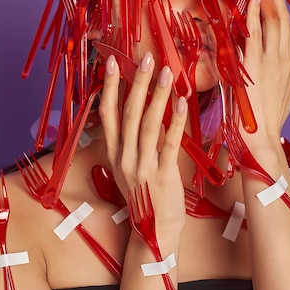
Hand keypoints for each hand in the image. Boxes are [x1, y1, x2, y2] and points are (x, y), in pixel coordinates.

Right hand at [98, 52, 188, 238]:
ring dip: (157, 95)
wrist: (153, 232)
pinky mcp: (162, 175)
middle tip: (146, 57)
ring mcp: (141, 166)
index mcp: (114, 152)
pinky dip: (175, 121)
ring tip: (166, 71)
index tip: (111, 61)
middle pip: (128, 112)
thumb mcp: (127, 166)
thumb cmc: (144, 195)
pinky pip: (168, 143)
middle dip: (136, 82)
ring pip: (148, 124)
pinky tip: (182, 102)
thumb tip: (135, 109)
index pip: (107, 113)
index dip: (108, 86)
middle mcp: (124, 157)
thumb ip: (129, 140)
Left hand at [241, 0, 289, 151]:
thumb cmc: (270, 118)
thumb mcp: (288, 93)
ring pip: (271, 21)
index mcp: (289, 62)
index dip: (280, 4)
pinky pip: (255, 33)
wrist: (262, 138)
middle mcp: (282, 58)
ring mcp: (270, 60)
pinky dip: (255, 13)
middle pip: (281, 17)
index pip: (286, 26)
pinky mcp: (255, 65)